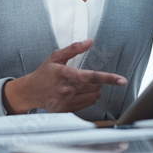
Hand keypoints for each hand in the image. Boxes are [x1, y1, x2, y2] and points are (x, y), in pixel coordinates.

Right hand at [3, 39, 126, 113]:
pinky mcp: (67, 110)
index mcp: (65, 75)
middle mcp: (67, 90)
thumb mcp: (56, 57)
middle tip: (85, 77)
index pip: (91, 77)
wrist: (30, 92)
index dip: (109, 78)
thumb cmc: (44, 73)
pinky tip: (78, 93)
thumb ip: (74, 49)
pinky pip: (88, 104)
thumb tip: (90, 41)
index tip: (122, 80)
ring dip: (94, 90)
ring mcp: (67, 102)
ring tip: (81, 85)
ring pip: (94, 97)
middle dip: (97, 81)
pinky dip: (89, 98)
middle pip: (96, 87)